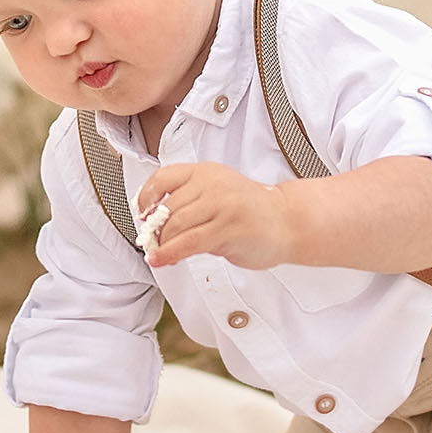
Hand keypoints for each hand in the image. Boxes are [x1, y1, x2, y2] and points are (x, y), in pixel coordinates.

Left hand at [137, 163, 288, 270]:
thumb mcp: (219, 195)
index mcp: (206, 172)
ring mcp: (221, 204)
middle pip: (168, 208)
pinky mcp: (228, 227)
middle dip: (154, 230)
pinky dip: (170, 253)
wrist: (289, 221)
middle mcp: (212, 184)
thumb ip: (192, 204)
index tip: (141, 214)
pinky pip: (189, 242)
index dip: (147, 196)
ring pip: (176, 226)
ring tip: (157, 254)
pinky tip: (162, 260)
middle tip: (150, 243)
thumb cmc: (253, 212)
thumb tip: (158, 227)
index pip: (164, 177)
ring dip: (161, 244)